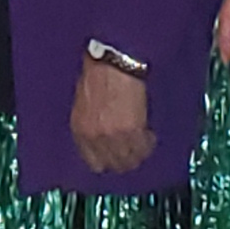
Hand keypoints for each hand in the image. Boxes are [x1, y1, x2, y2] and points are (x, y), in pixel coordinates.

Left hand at [71, 58, 154, 174]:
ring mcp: (114, 136)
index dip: (107, 161)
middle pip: (114, 165)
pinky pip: (144, 147)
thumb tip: (101, 138)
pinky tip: (149, 133)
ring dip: (138, 153)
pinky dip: (148, 143)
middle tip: (133, 151)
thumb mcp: (84, 105)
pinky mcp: (133, 130)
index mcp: (80, 131)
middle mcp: (95, 138)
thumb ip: (91, 125)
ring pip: (131, 160)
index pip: (93, 162)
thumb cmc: (97, 76)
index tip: (115, 157)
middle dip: (125, 160)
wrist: (113, 63)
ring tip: (142, 142)